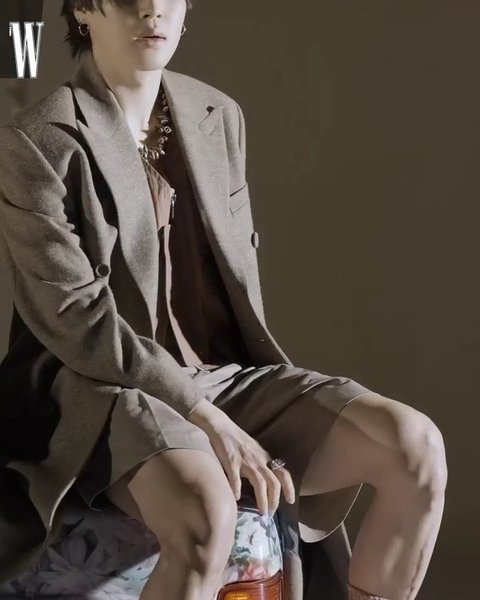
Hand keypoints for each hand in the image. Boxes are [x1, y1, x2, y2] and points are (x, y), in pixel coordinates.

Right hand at [187, 399, 294, 515]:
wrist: (222, 426)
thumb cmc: (237, 440)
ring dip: (263, 499)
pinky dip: (237, 488)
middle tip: (271, 513)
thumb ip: (260, 464)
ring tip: (262, 512)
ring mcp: (245, 460)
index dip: (289, 487)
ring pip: (260, 482)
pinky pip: (235, 477)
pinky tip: (236, 498)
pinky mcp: (231, 460)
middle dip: (275, 500)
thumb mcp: (254, 451)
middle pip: (273, 482)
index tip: (290, 501)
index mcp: (264, 458)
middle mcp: (258, 460)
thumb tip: (264, 482)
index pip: (283, 473)